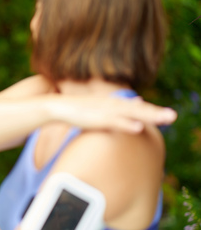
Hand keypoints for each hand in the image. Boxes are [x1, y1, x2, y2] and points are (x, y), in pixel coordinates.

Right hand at [50, 95, 176, 132]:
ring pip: (131, 113)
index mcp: (110, 102)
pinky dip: (127, 124)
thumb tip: (131, 102)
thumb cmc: (74, 110)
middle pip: (137, 108)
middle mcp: (110, 104)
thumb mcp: (95, 107)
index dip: (150, 110)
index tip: (165, 114)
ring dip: (148, 116)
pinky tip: (139, 127)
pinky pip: (115, 122)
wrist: (55, 107)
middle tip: (173, 117)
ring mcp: (104, 110)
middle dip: (155, 112)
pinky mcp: (96, 118)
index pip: (134, 106)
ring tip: (165, 120)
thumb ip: (112, 107)